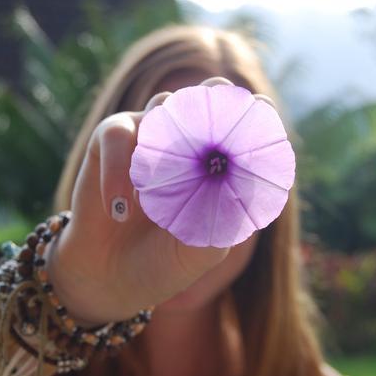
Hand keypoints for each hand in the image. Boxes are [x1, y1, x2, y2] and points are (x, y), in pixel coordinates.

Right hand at [47, 77, 260, 324]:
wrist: (110, 280)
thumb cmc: (163, 262)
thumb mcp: (200, 252)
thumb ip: (222, 223)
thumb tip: (239, 189)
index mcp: (219, 163)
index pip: (246, 125)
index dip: (258, 114)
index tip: (265, 116)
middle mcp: (187, 140)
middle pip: (209, 94)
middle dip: (218, 98)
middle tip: (220, 127)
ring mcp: (149, 136)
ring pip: (164, 104)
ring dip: (169, 132)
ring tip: (162, 183)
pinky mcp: (110, 143)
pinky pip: (118, 134)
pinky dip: (120, 168)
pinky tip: (122, 210)